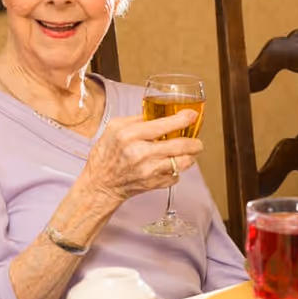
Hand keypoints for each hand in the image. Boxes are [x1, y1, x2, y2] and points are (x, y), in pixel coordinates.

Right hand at [81, 110, 202, 201]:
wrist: (100, 184)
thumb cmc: (106, 154)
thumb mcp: (114, 127)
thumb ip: (137, 119)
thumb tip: (160, 113)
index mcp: (130, 135)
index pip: (163, 125)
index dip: (182, 119)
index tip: (192, 115)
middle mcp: (141, 154)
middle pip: (180, 146)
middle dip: (195, 142)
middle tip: (197, 141)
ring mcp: (148, 171)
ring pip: (183, 163)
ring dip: (189, 156)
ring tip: (186, 152)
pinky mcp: (153, 184)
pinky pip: (176, 176)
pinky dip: (176, 170)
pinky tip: (169, 165)